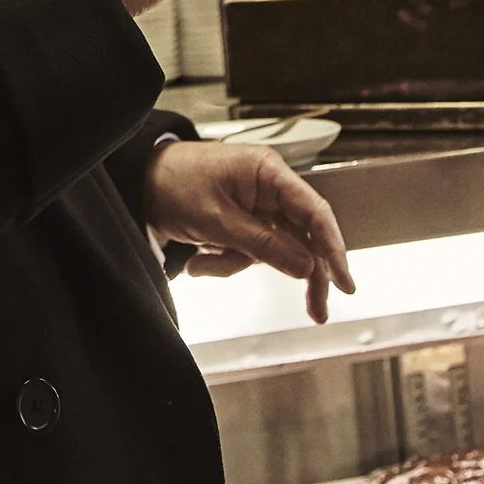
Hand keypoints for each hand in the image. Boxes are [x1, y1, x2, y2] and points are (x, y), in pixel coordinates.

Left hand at [145, 141, 355, 323]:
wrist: (138, 182)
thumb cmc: (173, 183)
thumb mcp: (216, 220)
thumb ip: (263, 245)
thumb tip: (306, 268)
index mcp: (268, 172)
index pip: (314, 211)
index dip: (334, 248)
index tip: (344, 281)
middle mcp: (269, 187)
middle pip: (303, 236)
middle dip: (301, 272)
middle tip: (317, 310)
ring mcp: (258, 205)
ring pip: (274, 250)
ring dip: (238, 265)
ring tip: (202, 262)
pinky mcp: (244, 221)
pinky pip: (250, 251)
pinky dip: (226, 261)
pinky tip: (198, 259)